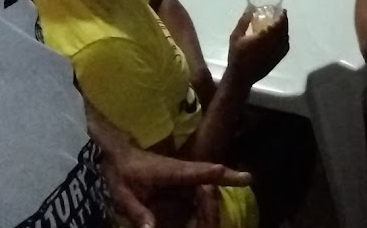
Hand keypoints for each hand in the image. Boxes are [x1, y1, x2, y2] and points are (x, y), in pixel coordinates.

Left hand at [99, 138, 249, 227]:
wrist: (119, 153)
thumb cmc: (121, 172)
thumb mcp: (123, 195)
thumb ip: (138, 212)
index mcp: (169, 172)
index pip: (196, 171)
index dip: (215, 174)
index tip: (239, 174)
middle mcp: (181, 171)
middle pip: (209, 175)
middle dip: (227, 178)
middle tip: (247, 178)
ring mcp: (183, 174)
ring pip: (207, 180)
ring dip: (219, 187)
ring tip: (242, 181)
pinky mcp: (182, 179)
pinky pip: (201, 185)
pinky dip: (210, 191)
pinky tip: (214, 204)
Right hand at [226, 8, 288, 86]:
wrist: (241, 76)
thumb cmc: (237, 56)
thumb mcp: (236, 36)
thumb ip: (243, 22)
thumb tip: (250, 10)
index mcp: (264, 38)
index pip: (278, 24)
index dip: (281, 16)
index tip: (281, 10)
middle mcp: (273, 45)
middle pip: (284, 30)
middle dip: (284, 21)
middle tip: (282, 15)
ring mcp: (277, 53)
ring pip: (285, 38)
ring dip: (285, 30)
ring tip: (281, 24)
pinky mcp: (277, 60)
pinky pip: (285, 47)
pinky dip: (285, 39)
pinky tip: (282, 37)